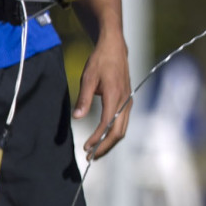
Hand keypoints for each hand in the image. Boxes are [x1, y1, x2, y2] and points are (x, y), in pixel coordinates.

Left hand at [72, 29, 132, 159]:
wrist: (114, 47)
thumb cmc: (100, 61)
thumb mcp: (88, 77)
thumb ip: (83, 98)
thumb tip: (77, 117)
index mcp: (115, 96)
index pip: (107, 124)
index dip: (97, 139)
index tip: (86, 147)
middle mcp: (125, 101)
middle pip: (119, 132)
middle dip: (105, 147)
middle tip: (91, 157)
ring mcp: (128, 101)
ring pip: (123, 129)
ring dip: (110, 142)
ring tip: (96, 151)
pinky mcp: (127, 101)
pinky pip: (123, 122)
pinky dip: (114, 133)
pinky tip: (104, 137)